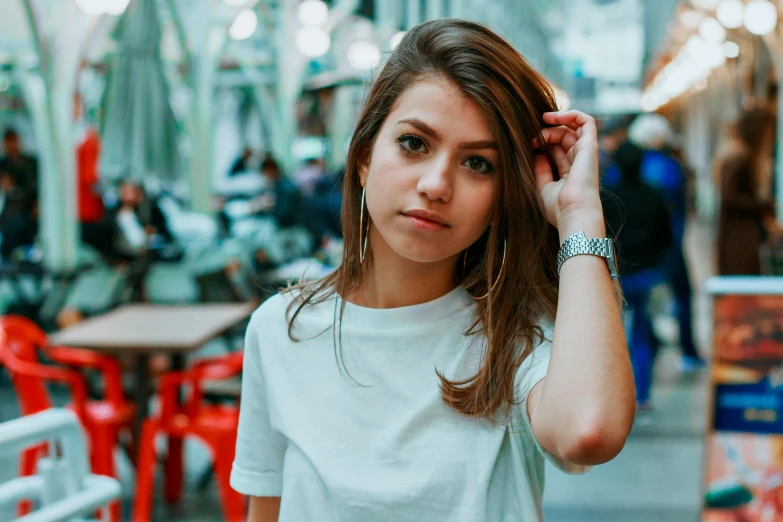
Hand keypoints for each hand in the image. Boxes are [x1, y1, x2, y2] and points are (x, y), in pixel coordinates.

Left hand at [533, 111, 603, 238]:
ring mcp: (585, 153)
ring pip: (573, 128)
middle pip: (564, 137)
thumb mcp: (542, 187)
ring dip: (556, 123)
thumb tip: (537, 153)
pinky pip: (587, 122)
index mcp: (569, 172)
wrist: (573, 213)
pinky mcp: (590, 146)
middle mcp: (579, 161)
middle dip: (547, 132)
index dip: (544, 142)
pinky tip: (554, 117)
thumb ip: (540, 169)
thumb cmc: (558, 207)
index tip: (529, 144)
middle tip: (533, 137)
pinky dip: (572, 114)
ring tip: (542, 123)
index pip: (557, 150)